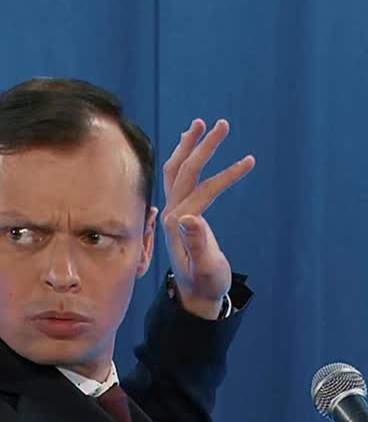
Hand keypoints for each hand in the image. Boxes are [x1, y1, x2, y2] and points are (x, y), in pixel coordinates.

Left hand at [161, 119, 254, 318]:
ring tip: (200, 124)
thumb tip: (190, 217)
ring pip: (176, 172)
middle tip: (223, 123)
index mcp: (178, 226)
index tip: (250, 162)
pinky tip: (191, 146)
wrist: (196, 297)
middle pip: (184, 172)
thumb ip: (199, 244)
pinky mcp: (178, 215)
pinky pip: (176, 180)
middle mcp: (172, 215)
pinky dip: (184, 160)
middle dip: (203, 147)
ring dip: (188, 147)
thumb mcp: (207, 268)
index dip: (226, 175)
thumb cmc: (206, 285)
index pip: (202, 190)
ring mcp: (173, 214)